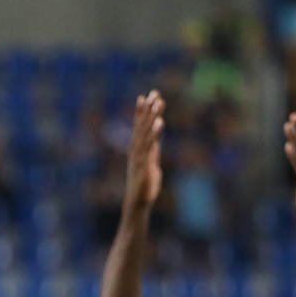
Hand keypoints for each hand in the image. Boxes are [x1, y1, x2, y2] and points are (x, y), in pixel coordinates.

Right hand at [123, 91, 164, 215]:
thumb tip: (156, 139)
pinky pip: (150, 146)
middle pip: (141, 126)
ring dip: (152, 116)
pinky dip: (154, 133)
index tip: (146, 96)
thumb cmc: (144, 185)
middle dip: (148, 109)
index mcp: (137, 149)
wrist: (137, 203)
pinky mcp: (144, 164)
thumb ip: (152, 149)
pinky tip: (160, 122)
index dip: (141, 111)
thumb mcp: (150, 163)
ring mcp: (139, 157)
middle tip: (154, 93)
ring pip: (145, 132)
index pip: (138, 126)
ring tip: (159, 102)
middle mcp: (135, 150)